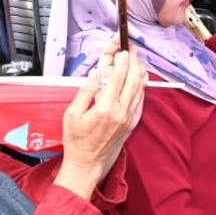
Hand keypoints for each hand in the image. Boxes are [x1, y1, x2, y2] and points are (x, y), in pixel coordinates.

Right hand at [57, 41, 145, 197]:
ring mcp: (129, 119)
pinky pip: (140, 103)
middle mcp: (121, 112)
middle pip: (133, 82)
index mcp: (106, 108)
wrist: (87, 163)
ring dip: (141, 74)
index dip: (122, 63)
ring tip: (139, 61)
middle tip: (134, 51)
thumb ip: (85, 92)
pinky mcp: (132, 124)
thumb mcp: (72, 114)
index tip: (124, 52)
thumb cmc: (76, 140)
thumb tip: (95, 74)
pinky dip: (142, 89)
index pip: (118, 79)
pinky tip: (142, 81)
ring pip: (140, 91)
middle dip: (134, 64)